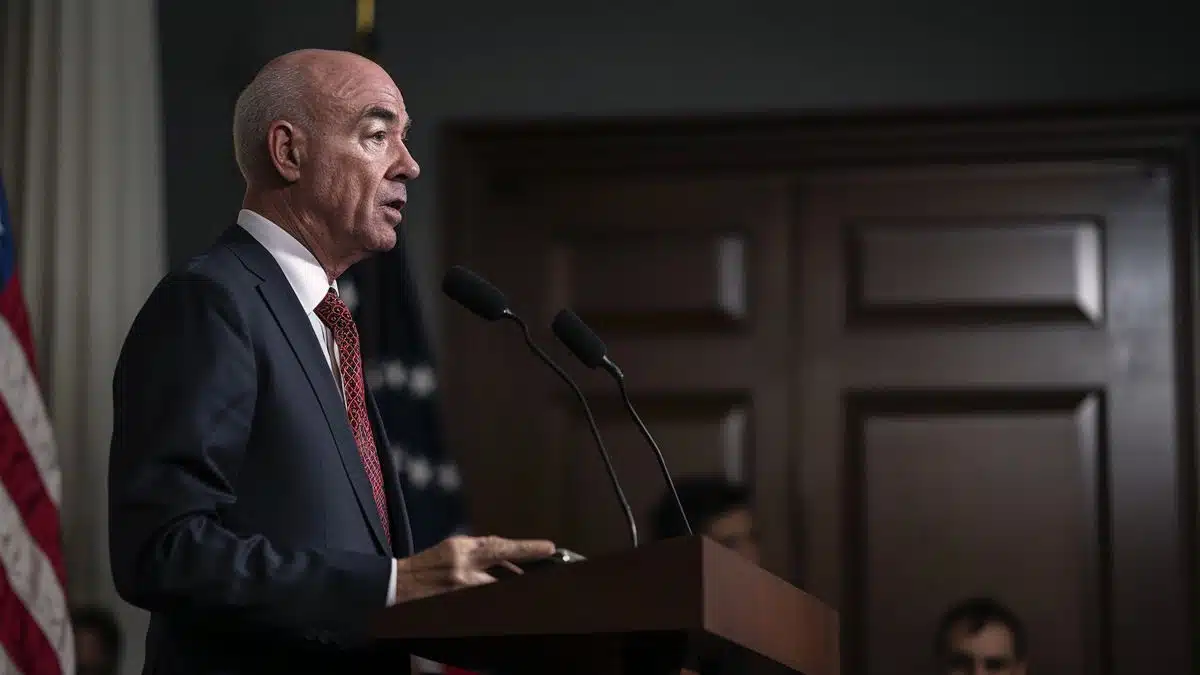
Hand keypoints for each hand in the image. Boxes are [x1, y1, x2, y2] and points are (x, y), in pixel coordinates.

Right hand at [392, 535, 555, 603]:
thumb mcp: (453, 550)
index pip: (499, 547)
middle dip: (525, 572)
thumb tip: (510, 561)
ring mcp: (461, 590)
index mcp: (462, 549)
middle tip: (546, 573)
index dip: (526, 548)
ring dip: (511, 589)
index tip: (549, 548)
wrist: (396, 587)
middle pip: (504, 571)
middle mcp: (463, 569)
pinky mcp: (456, 607)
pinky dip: (496, 600)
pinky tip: (504, 601)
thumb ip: (480, 553)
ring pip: (497, 590)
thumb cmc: (427, 565)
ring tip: (526, 587)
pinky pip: (485, 604)